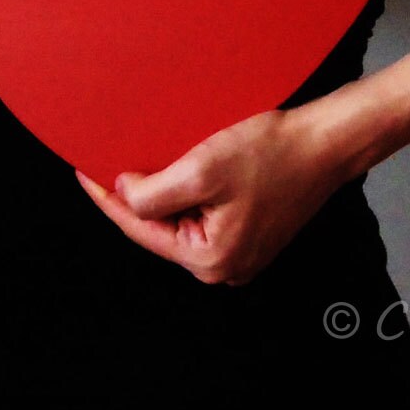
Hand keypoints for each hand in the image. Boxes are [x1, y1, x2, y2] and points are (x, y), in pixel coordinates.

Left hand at [75, 101, 349, 285]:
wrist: (326, 142)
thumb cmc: (273, 153)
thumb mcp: (202, 169)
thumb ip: (154, 193)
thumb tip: (124, 195)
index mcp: (210, 259)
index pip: (140, 228)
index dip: (107, 198)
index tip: (83, 171)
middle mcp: (226, 267)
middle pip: (162, 227)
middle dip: (137, 195)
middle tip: (108, 160)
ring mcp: (242, 251)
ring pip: (184, 219)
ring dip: (164, 191)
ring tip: (141, 160)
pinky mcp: (253, 231)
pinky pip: (205, 213)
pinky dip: (189, 191)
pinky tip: (179, 166)